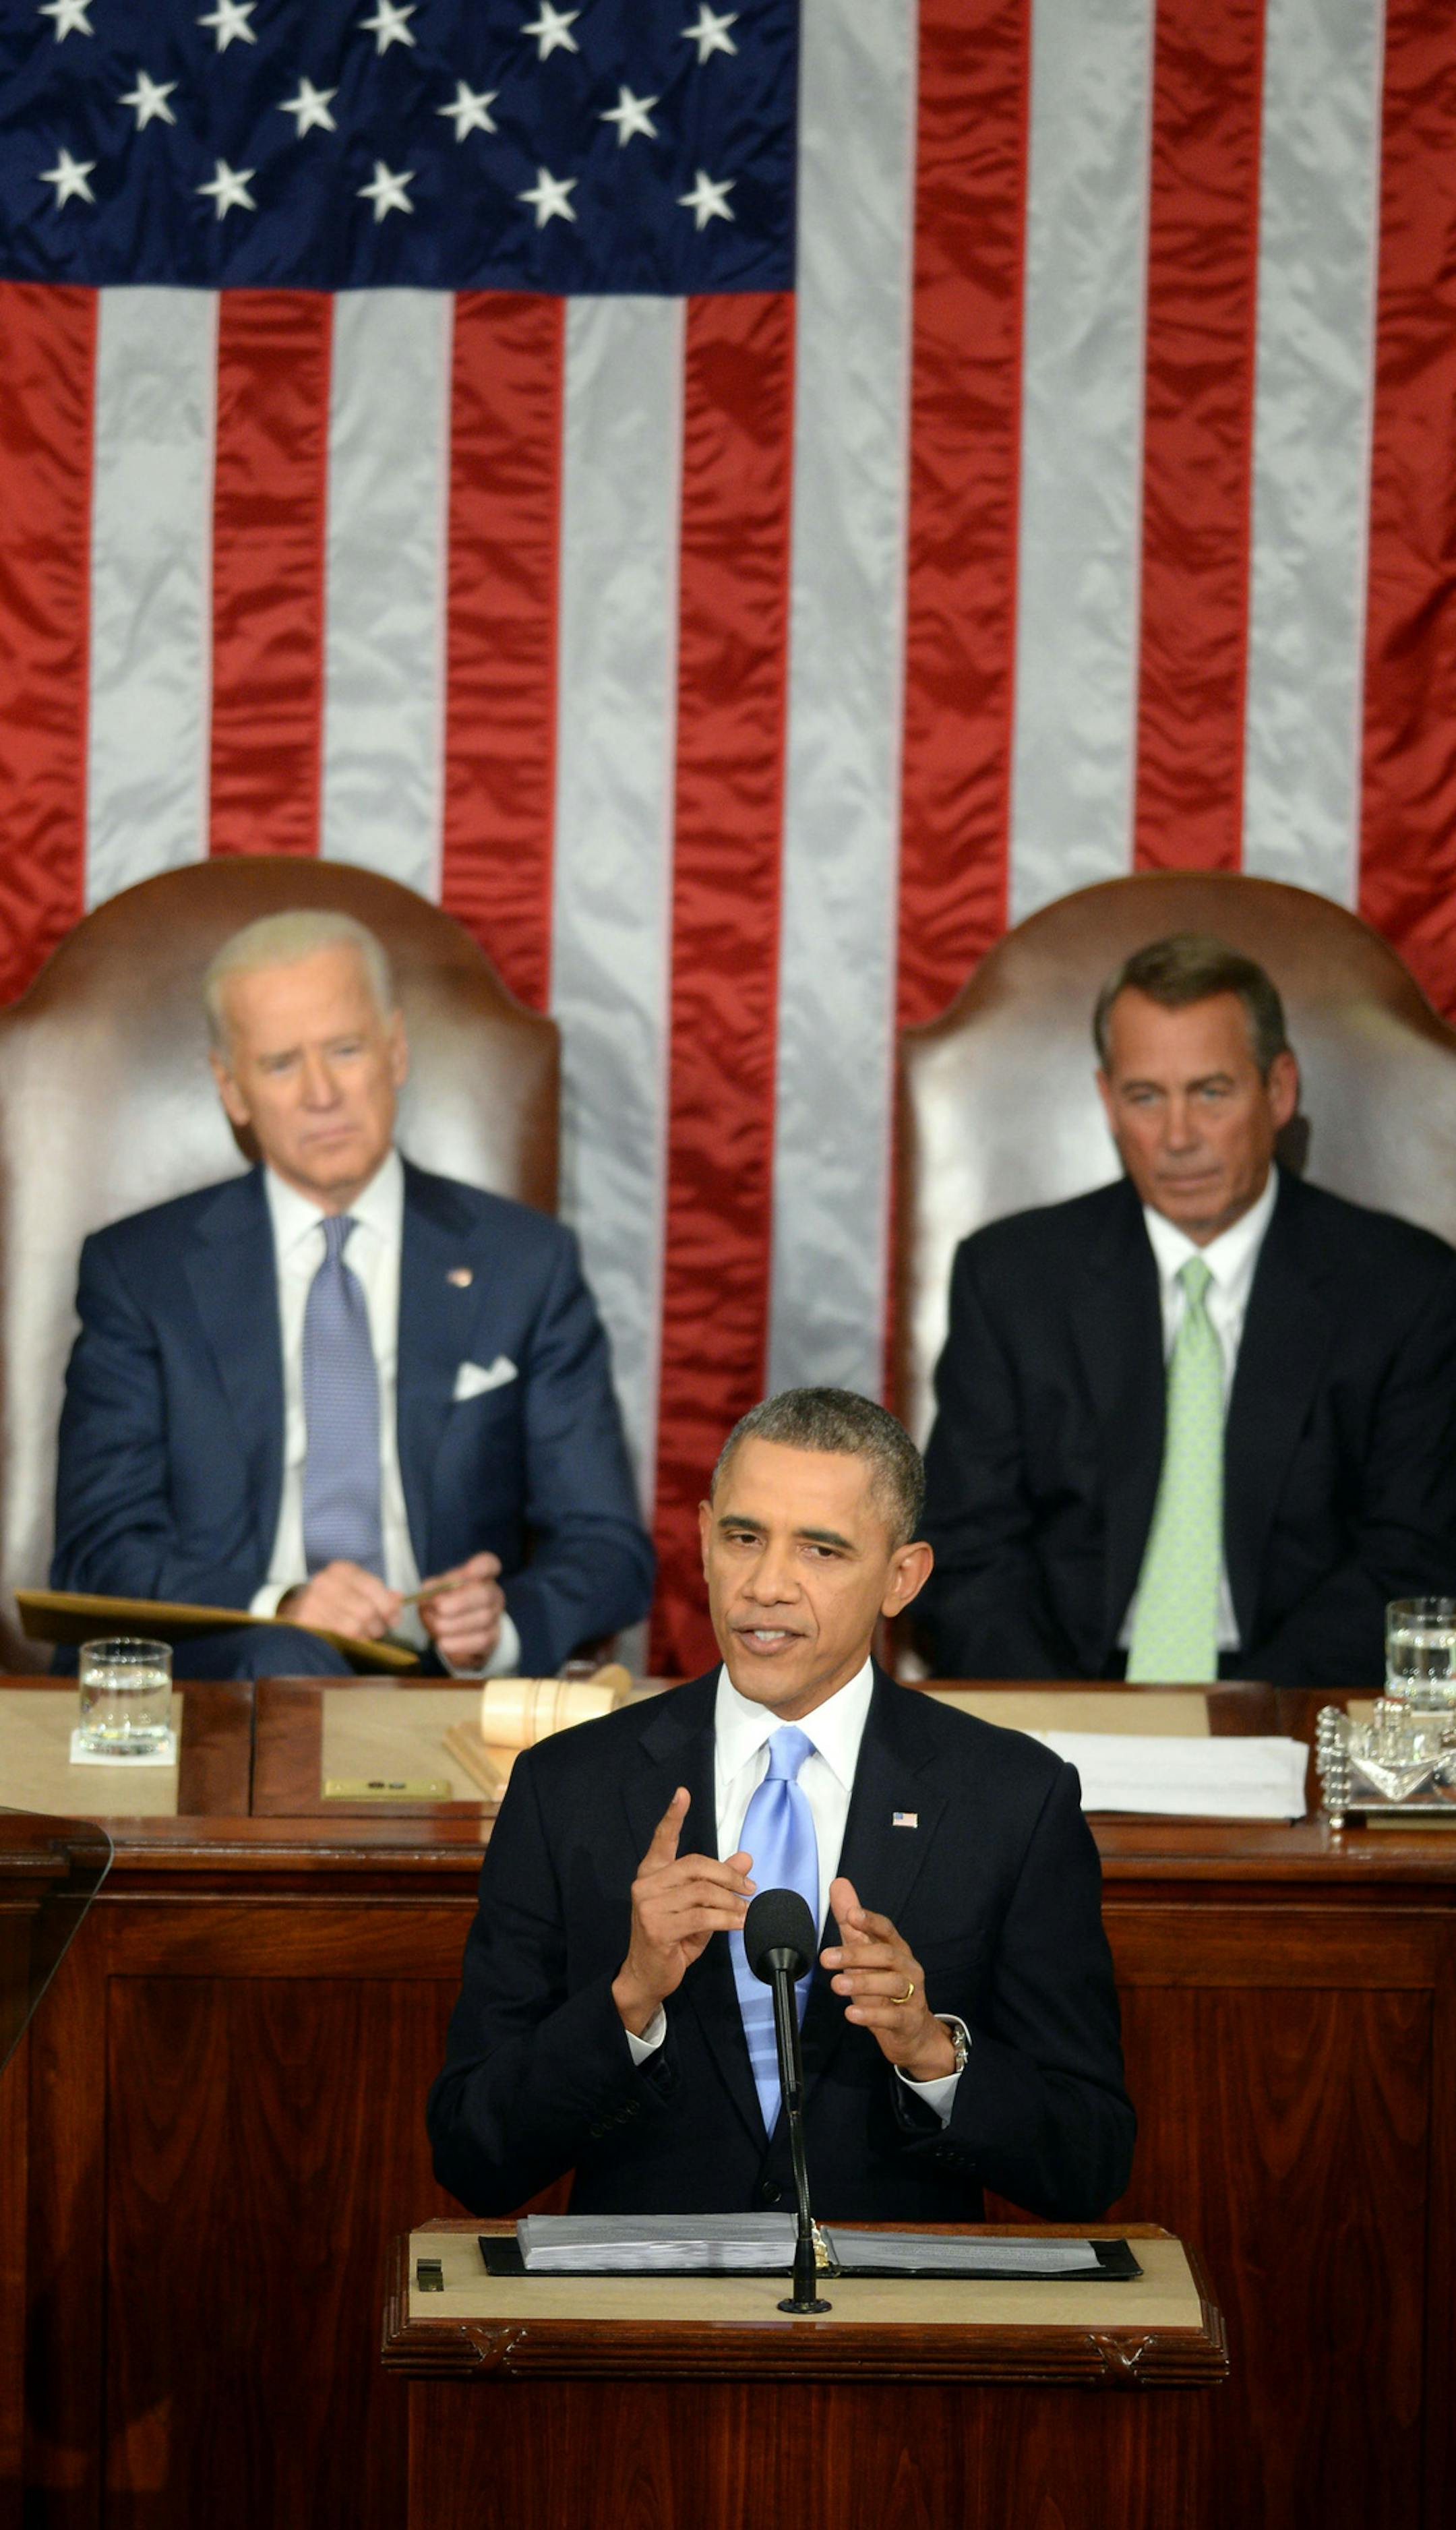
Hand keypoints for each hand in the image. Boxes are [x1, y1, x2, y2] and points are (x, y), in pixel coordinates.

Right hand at [278, 1562, 402, 1641]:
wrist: (295, 1606)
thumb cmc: (333, 1598)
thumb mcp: (355, 1588)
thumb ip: (378, 1593)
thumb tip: (399, 1599)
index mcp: (342, 1570)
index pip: (374, 1587)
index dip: (388, 1606)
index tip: (393, 1618)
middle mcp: (327, 1582)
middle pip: (367, 1610)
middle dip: (378, 1625)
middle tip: (378, 1630)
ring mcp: (314, 1602)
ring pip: (355, 1626)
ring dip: (366, 1635)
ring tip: (365, 1635)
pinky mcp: (308, 1621)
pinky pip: (340, 1636)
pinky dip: (353, 1641)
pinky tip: (353, 1640)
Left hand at [418, 1552, 504, 1669]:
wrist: (458, 1636)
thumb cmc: (448, 1606)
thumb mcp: (437, 1593)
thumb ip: (433, 1589)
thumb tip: (427, 1589)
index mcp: (480, 1576)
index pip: (488, 1564)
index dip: (480, 1567)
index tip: (468, 1572)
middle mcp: (492, 1594)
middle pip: (485, 1594)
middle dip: (461, 1602)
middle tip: (440, 1608)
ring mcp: (495, 1617)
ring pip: (482, 1619)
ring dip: (453, 1624)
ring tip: (435, 1627)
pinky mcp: (493, 1639)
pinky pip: (479, 1641)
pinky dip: (458, 1643)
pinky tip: (443, 1643)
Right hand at [611, 1789, 755, 2036]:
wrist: (647, 1976)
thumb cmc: (672, 1938)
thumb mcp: (698, 1906)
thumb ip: (718, 1881)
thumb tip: (746, 1857)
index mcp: (652, 1873)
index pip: (662, 1839)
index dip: (673, 1816)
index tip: (683, 1793)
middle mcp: (646, 1884)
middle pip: (695, 1865)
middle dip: (728, 1875)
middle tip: (749, 1887)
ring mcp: (649, 1906)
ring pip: (702, 1892)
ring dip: (731, 1901)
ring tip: (745, 1910)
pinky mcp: (658, 1928)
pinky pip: (702, 1916)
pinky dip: (726, 1919)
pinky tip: (738, 1923)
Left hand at [820, 1875, 955, 2081]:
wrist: (911, 2030)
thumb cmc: (884, 1987)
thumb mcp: (865, 1954)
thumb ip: (851, 1923)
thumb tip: (838, 1884)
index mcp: (896, 1949)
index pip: (886, 1929)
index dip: (870, 1921)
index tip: (851, 1914)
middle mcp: (907, 1967)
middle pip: (886, 1955)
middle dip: (856, 1954)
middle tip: (826, 1957)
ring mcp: (912, 1994)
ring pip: (892, 1984)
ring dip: (863, 1982)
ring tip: (836, 1984)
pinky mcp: (909, 2020)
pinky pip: (893, 2016)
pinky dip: (872, 2014)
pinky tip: (852, 2012)